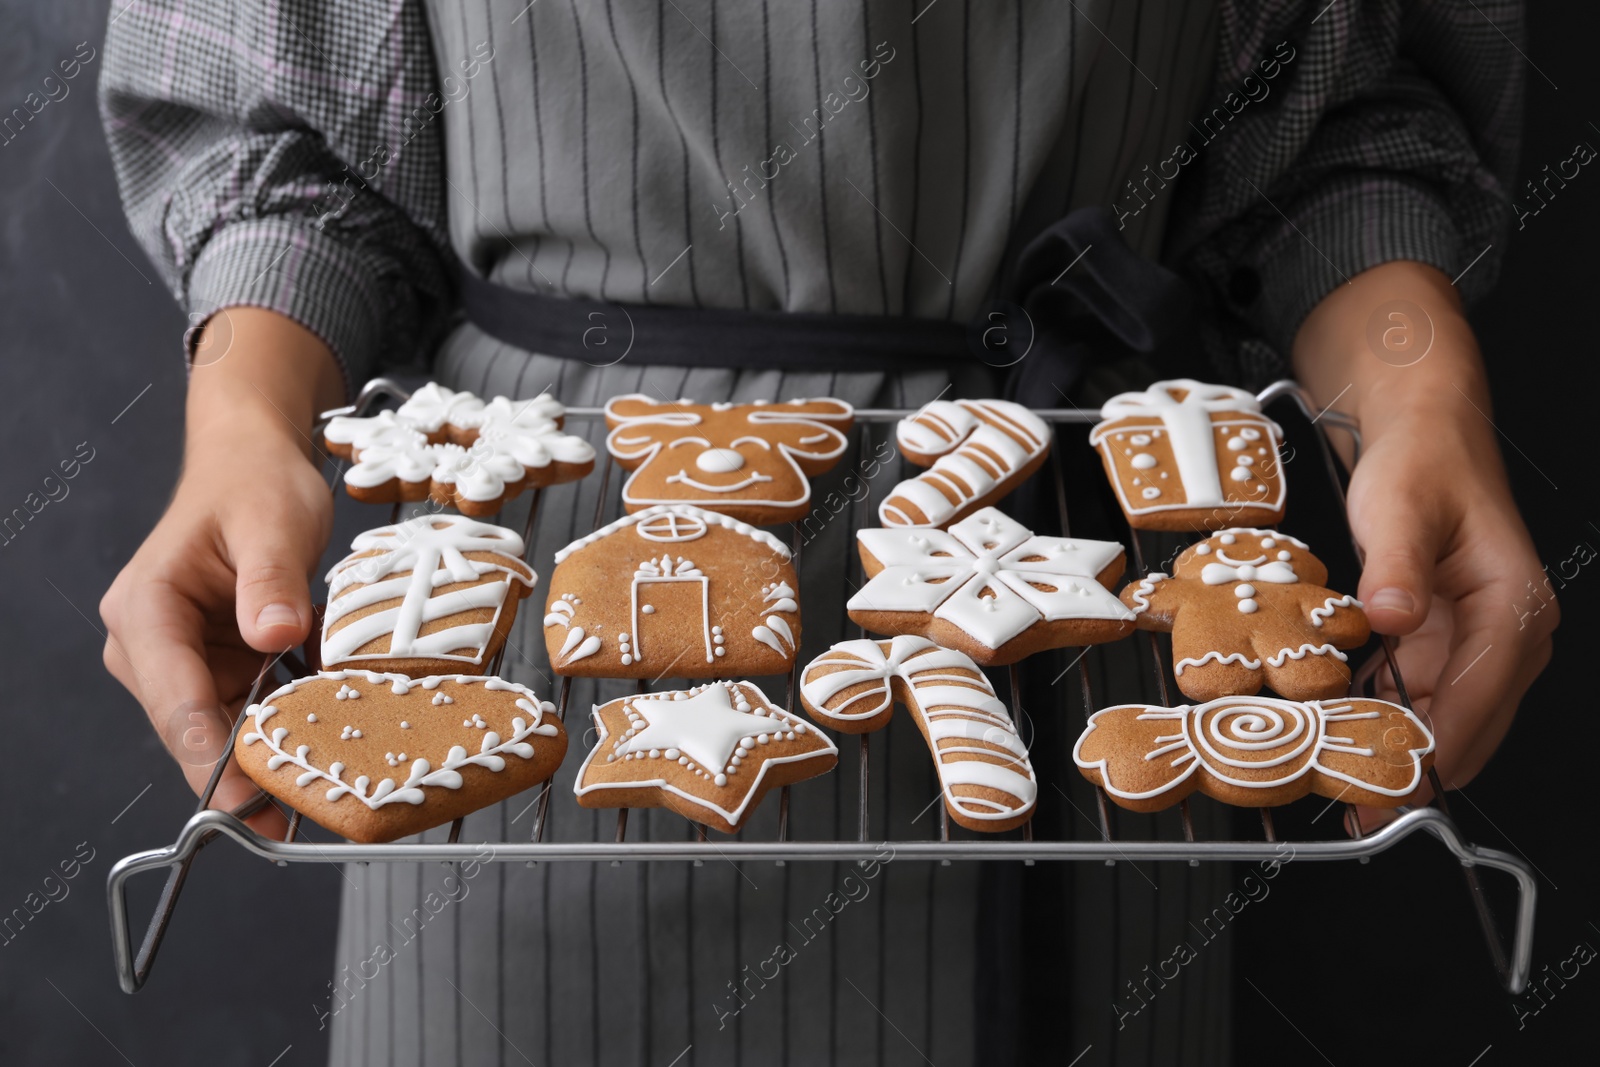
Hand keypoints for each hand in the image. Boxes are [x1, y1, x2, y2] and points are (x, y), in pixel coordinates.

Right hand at [99, 308, 342, 834]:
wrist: (254, 463)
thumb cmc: (253, 484)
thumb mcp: (272, 523)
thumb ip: (272, 581)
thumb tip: (274, 635)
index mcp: (145, 612)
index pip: (173, 699)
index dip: (210, 757)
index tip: (248, 802)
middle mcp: (150, 646)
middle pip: (193, 728)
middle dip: (243, 772)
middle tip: (300, 815)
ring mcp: (182, 661)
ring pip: (223, 730)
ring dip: (269, 756)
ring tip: (325, 793)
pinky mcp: (217, 667)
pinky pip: (249, 711)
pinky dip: (285, 727)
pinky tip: (330, 751)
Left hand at [1293, 262, 1557, 830]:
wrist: (1423, 432)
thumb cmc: (1421, 465)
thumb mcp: (1400, 505)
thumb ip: (1396, 563)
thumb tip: (1394, 617)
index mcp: (1514, 608)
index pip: (1480, 701)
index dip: (1436, 751)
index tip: (1392, 789)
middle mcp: (1508, 636)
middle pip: (1468, 726)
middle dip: (1417, 770)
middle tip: (1356, 807)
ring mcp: (1478, 643)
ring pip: (1442, 719)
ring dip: (1398, 752)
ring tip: (1342, 786)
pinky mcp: (1446, 642)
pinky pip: (1418, 695)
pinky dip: (1385, 717)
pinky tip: (1340, 738)